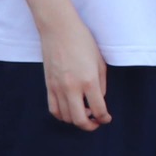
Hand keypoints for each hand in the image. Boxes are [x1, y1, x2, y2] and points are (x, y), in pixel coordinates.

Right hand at [41, 15, 111, 129]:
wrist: (59, 29)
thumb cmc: (83, 41)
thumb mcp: (100, 62)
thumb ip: (101, 85)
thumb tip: (98, 101)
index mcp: (89, 80)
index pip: (98, 109)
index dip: (104, 118)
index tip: (107, 118)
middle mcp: (72, 87)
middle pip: (80, 119)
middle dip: (90, 126)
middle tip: (96, 122)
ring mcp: (58, 88)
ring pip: (66, 117)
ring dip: (76, 120)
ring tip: (84, 114)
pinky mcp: (48, 85)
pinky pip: (53, 109)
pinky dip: (62, 116)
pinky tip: (69, 111)